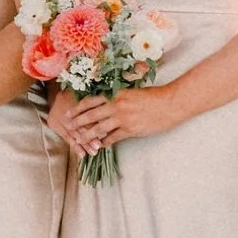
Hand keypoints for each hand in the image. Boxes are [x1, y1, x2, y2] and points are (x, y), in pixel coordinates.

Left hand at [52, 81, 174, 151]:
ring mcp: (122, 119)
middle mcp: (116, 106)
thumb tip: (106, 101)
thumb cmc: (153, 96)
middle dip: (77, 122)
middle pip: (90, 115)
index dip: (77, 108)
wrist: (169, 104)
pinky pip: (113, 138)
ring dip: (87, 135)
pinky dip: (104, 142)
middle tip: (68, 127)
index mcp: (115, 94)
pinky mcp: (130, 130)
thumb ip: (118, 96)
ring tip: (79, 140)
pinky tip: (99, 146)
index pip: (90, 101)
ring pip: (98, 129)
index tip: (69, 113)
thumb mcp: (131, 92)